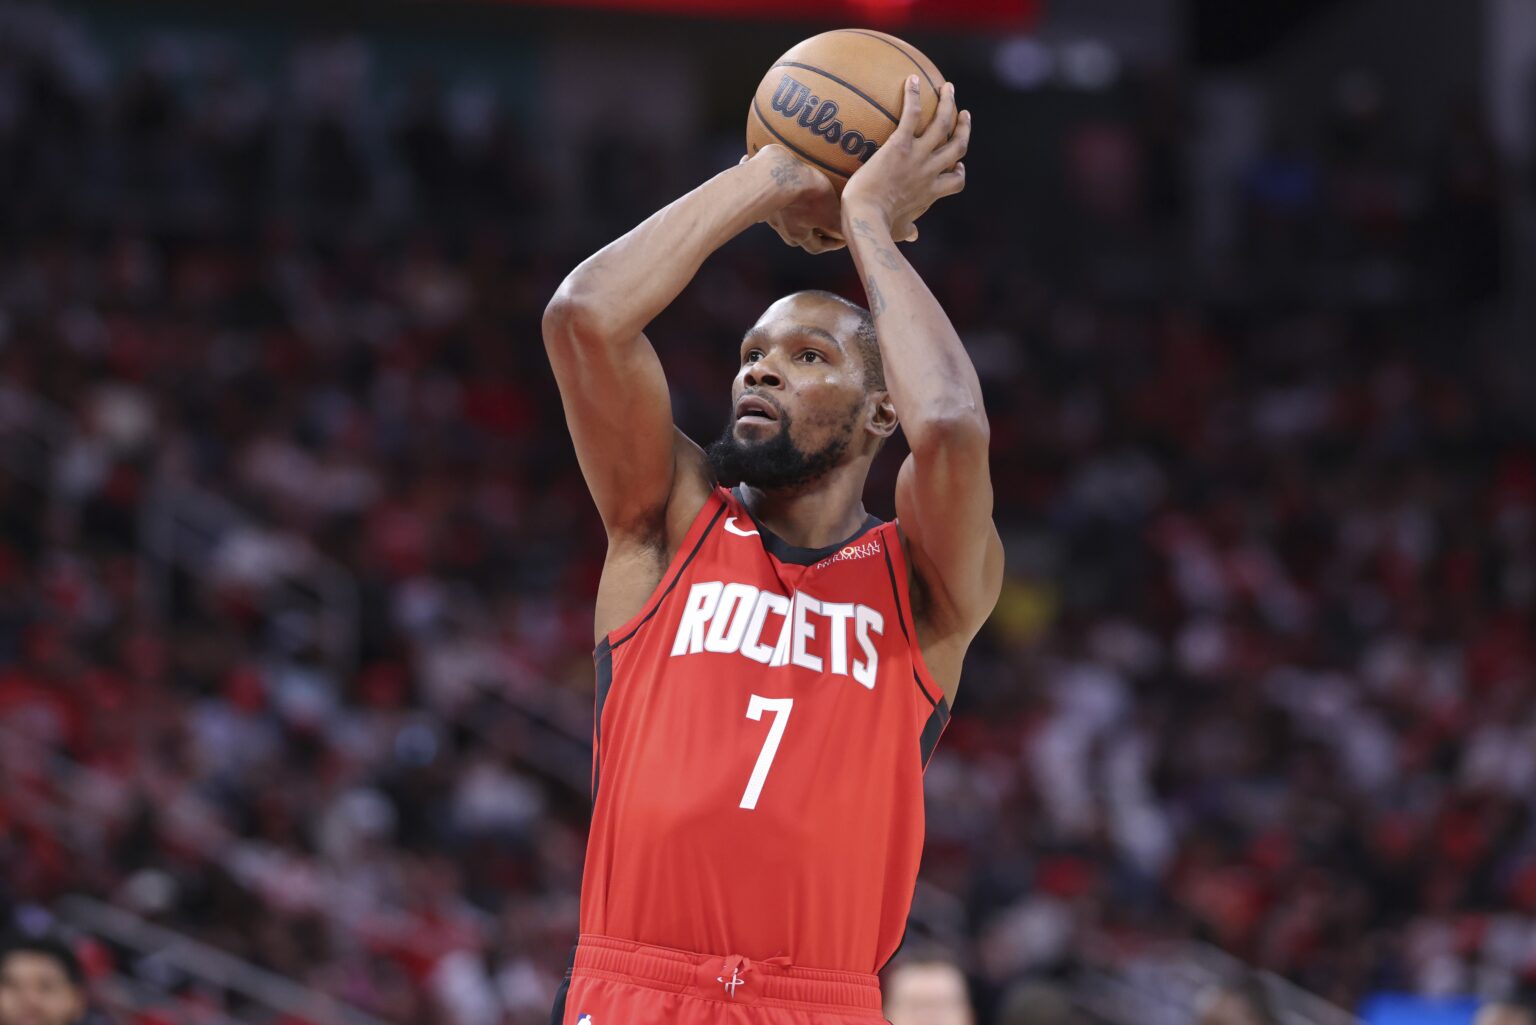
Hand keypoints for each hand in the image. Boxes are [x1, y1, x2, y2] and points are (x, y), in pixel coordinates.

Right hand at [745, 146, 845, 253]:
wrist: (772, 174)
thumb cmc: (804, 195)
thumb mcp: (829, 212)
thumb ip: (837, 226)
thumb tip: (847, 236)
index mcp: (798, 234)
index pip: (817, 247)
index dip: (832, 244)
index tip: (843, 240)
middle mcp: (781, 226)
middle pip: (798, 236)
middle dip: (811, 232)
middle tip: (823, 224)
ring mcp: (768, 210)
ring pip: (784, 217)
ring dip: (795, 214)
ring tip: (804, 203)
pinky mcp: (760, 193)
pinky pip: (771, 198)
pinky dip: (779, 196)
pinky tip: (782, 185)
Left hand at [841, 77, 969, 240]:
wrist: (868, 219)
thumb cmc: (877, 228)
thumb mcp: (897, 231)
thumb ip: (907, 230)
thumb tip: (912, 237)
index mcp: (931, 193)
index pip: (955, 181)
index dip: (959, 170)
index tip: (958, 164)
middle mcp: (931, 172)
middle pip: (958, 147)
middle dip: (963, 129)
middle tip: (964, 115)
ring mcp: (918, 157)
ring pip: (943, 125)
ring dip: (948, 104)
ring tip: (948, 88)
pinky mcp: (901, 145)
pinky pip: (912, 115)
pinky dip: (914, 96)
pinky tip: (911, 79)